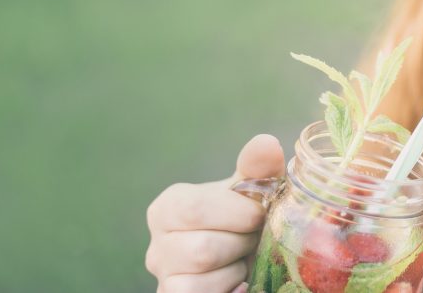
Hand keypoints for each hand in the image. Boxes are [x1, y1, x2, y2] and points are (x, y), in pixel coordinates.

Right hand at [145, 134, 285, 292]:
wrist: (241, 253)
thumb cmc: (243, 217)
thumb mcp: (252, 190)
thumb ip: (258, 168)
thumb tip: (265, 144)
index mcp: (169, 207)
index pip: (195, 209)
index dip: (237, 213)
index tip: (260, 213)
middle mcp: (157, 244)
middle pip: (201, 250)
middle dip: (240, 244)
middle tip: (254, 237)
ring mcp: (163, 277)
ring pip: (197, 280)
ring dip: (235, 269)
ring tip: (243, 257)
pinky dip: (229, 289)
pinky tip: (240, 280)